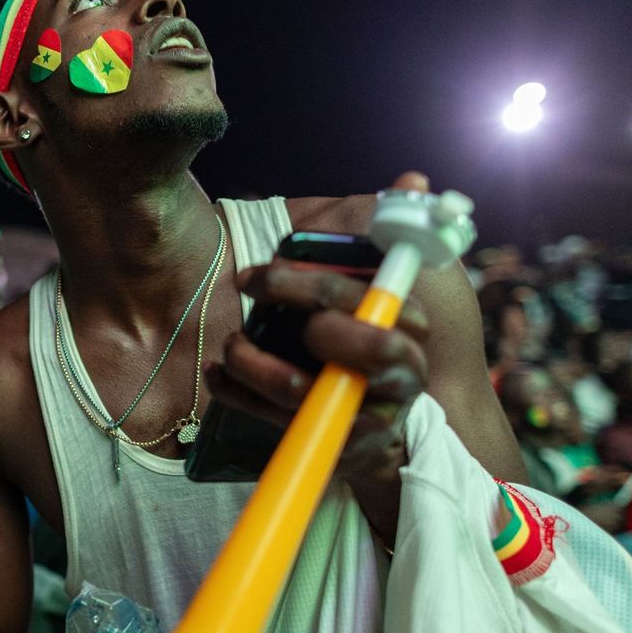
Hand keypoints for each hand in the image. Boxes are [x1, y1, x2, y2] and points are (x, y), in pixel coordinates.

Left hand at [205, 172, 435, 488]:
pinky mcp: (342, 451)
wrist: (368, 418)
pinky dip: (243, 400)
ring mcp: (372, 416)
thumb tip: (413, 181)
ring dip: (257, 369)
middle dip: (307, 325)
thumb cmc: (359, 332)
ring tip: (229, 350)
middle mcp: (402, 372)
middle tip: (247, 325)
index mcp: (409, 323)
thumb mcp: (370, 278)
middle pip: (359, 352)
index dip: (307, 286)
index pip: (365, 299)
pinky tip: (218, 378)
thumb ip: (388, 230)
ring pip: (311, 395)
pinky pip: (286, 428)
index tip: (257, 277)